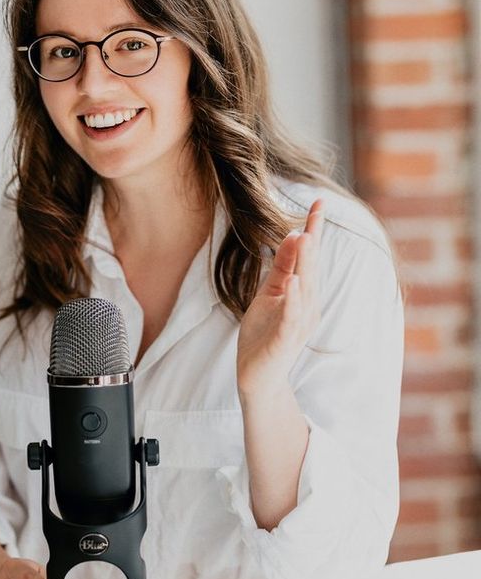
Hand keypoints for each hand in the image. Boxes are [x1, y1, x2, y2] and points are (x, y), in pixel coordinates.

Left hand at [236, 199, 323, 401]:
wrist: (258, 377)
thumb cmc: (265, 334)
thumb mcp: (269, 294)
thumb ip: (281, 267)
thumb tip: (292, 234)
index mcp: (303, 293)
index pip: (310, 256)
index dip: (315, 228)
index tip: (319, 201)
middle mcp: (307, 305)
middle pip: (311, 268)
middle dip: (313, 239)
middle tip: (315, 210)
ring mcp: (297, 323)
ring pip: (304, 289)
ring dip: (305, 264)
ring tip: (305, 237)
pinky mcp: (285, 340)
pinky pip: (290, 317)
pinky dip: (293, 300)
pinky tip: (293, 283)